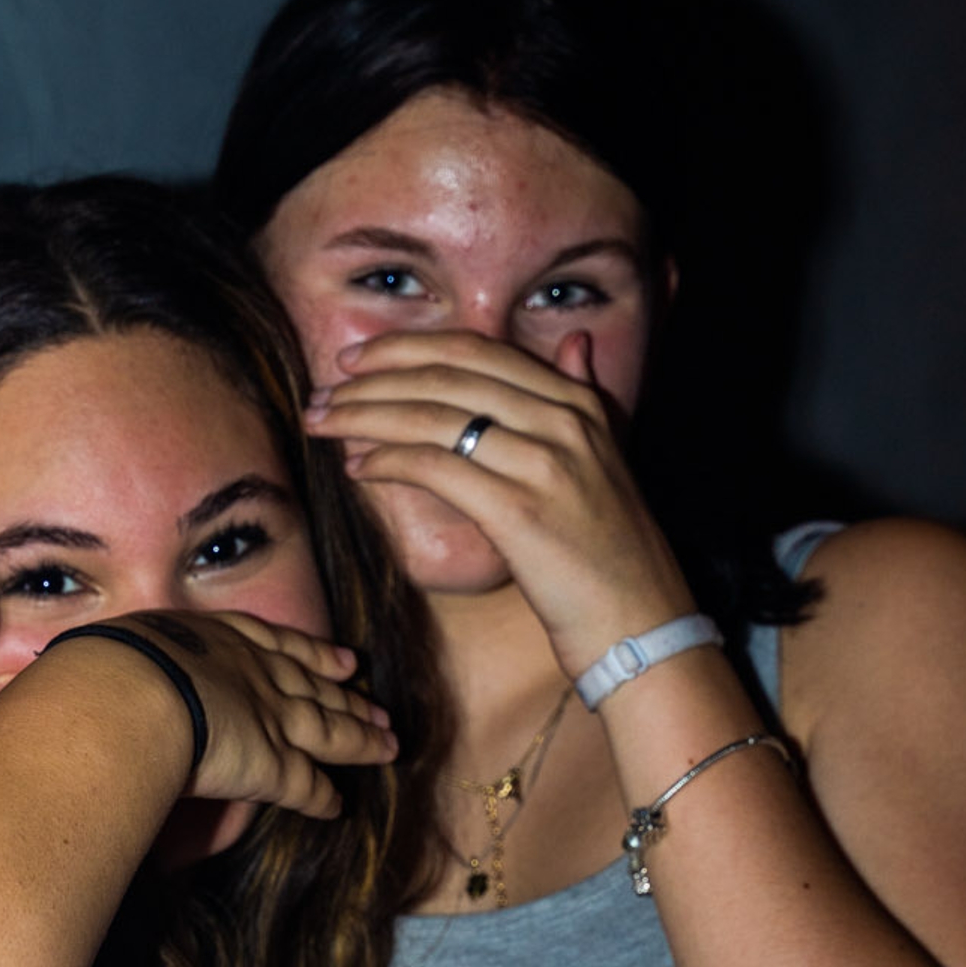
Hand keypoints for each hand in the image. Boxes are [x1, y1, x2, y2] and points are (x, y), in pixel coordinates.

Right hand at [49, 609, 396, 825]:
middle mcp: (254, 675)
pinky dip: (323, 796)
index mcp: (219, 639)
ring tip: (388, 748)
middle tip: (379, 705)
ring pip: (328, 730)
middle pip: (316, 687)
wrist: (127, 692)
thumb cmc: (109, 665)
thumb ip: (135, 662)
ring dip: (359, 740)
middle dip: (349, 698)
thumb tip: (106, 671)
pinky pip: (305, 785)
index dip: (315, 654)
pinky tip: (339, 807)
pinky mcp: (270, 766)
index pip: (279, 646)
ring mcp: (267, 719)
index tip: (345, 661)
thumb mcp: (125, 649)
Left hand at [306, 330, 693, 677]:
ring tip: (324, 424)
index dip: (409, 348)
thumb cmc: (612, 555)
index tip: (358, 358)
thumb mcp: (608, 460)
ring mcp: (543, 462)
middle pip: (448, 375)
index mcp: (579, 404)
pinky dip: (389, 462)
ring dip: (366, 416)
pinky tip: (359, 469)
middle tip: (324, 391)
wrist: (641, 623)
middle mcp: (564, 421)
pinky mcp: (519, 509)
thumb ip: (585, 396)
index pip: (478, 351)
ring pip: (434, 416)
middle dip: (374, 378)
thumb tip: (577, 343)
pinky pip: (436, 466)